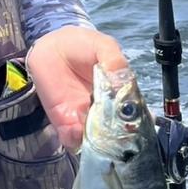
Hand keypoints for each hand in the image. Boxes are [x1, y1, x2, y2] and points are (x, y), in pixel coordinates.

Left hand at [25, 26, 127, 151]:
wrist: (51, 49)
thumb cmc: (82, 46)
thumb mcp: (102, 46)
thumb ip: (114, 60)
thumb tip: (121, 78)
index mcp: (121, 95)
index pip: (134, 117)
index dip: (136, 124)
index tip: (133, 124)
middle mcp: (106, 112)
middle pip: (117, 135)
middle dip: (116, 136)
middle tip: (108, 125)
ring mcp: (87, 119)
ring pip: (97, 142)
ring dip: (95, 140)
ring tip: (90, 124)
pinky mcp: (66, 123)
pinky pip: (73, 140)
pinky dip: (74, 138)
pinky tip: (74, 127)